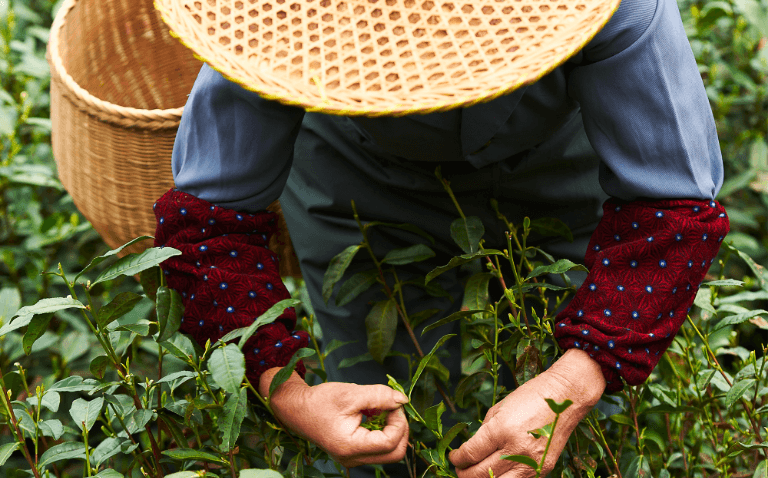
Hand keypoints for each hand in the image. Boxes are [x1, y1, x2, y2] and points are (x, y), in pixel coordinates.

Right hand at [259, 369, 409, 467]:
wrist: (297, 409)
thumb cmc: (320, 401)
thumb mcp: (351, 393)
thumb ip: (379, 396)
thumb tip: (402, 400)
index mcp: (350, 446)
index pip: (390, 442)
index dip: (399, 421)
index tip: (394, 402)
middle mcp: (352, 459)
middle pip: (394, 453)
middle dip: (400, 428)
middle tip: (393, 407)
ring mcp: (353, 459)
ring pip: (389, 452)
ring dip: (392, 429)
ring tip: (379, 408)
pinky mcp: (354, 453)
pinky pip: (378, 448)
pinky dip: (383, 430)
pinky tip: (373, 413)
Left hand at [449, 349, 605, 477]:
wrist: (564, 398)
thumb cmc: (530, 397)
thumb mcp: (499, 409)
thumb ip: (484, 432)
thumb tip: (471, 450)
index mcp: (501, 429)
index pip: (471, 454)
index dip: (458, 459)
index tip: (453, 458)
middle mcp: (515, 449)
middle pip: (481, 474)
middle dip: (465, 474)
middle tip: (459, 470)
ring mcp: (531, 463)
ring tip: (475, 476)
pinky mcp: (543, 470)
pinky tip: (496, 475)